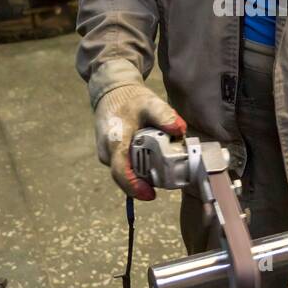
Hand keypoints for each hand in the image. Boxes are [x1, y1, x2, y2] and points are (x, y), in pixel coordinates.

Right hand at [94, 83, 185, 198]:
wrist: (111, 92)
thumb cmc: (129, 98)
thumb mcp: (149, 102)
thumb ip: (165, 115)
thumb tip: (179, 130)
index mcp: (115, 141)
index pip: (121, 172)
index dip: (135, 187)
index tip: (151, 194)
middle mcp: (107, 152)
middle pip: (127, 177)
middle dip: (147, 181)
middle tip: (170, 176)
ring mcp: (108, 156)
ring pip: (127, 173)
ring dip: (144, 173)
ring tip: (165, 164)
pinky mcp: (111, 156)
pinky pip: (127, 167)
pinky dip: (140, 166)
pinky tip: (155, 158)